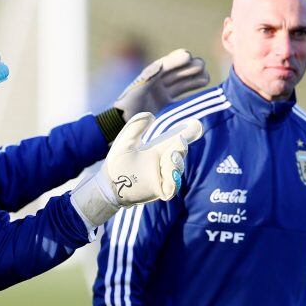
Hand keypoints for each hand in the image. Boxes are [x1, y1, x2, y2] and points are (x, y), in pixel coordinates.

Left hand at [71, 112, 202, 225]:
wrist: (108, 183)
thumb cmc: (116, 162)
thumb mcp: (125, 141)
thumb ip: (135, 127)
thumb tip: (151, 115)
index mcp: (157, 150)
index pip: (175, 140)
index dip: (187, 132)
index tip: (196, 124)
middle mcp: (162, 162)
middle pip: (179, 153)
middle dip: (182, 146)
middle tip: (180, 140)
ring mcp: (162, 177)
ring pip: (176, 169)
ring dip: (177, 162)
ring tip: (171, 155)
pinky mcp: (159, 190)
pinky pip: (172, 187)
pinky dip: (174, 181)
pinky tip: (171, 173)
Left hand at [114, 49, 208, 120]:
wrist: (124, 127)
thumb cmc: (127, 108)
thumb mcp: (136, 91)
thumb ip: (148, 78)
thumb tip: (160, 64)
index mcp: (148, 78)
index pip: (164, 66)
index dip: (176, 60)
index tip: (188, 56)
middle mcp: (156, 85)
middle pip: (175, 73)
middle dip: (188, 68)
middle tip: (202, 65)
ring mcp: (162, 96)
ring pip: (181, 84)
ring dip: (194, 79)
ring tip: (207, 77)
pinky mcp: (167, 107)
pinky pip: (183, 98)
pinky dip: (193, 94)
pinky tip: (204, 90)